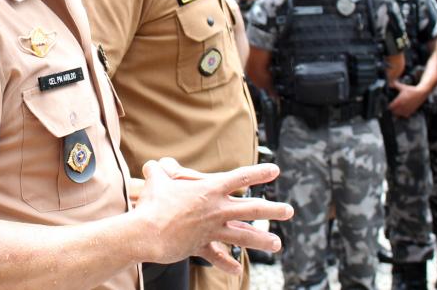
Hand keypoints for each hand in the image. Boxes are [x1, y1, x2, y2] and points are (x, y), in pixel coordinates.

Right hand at [133, 159, 292, 272]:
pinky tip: (237, 271)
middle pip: (251, 209)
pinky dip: (226, 264)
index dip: (258, 173)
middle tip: (288, 211)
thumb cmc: (152, 202)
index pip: (239, 177)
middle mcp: (216, 210)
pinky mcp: (200, 246)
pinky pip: (217, 256)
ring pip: (243, 236)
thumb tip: (155, 165)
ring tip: (277, 245)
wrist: (147, 232)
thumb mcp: (156, 179)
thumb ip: (160, 171)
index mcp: (209, 189)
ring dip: (261, 240)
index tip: (275, 170)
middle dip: (272, 210)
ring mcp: (211, 230)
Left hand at [388, 80, 427, 117]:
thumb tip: (390, 84)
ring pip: (399, 115)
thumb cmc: (411, 90)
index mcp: (399, 101)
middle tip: (393, 107)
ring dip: (397, 113)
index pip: (390, 107)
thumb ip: (395, 85)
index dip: (389, 106)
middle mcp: (402, 106)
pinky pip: (405, 116)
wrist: (421, 93)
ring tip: (397, 110)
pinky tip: (403, 111)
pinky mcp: (411, 111)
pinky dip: (403, 114)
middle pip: (394, 112)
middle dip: (393, 110)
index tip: (390, 104)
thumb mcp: (402, 87)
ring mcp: (407, 109)